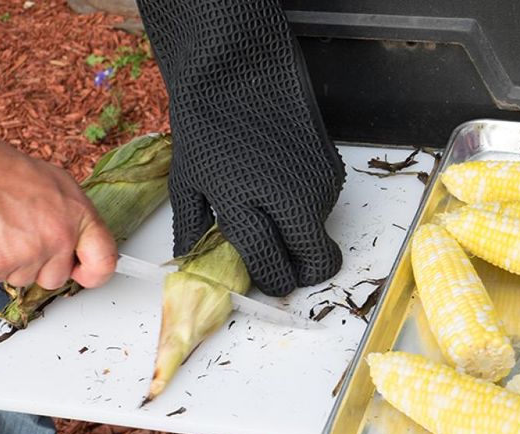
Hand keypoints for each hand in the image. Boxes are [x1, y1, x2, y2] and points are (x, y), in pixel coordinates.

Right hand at [0, 130, 116, 288]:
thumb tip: (83, 244)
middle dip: (42, 265)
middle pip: (56, 278)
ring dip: (14, 262)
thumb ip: (76, 220)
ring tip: (5, 229)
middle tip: (26, 236)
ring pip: (24, 279)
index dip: (93, 273)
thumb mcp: (61, 187)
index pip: (104, 263)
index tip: (84, 271)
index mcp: (80, 218)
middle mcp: (58, 238)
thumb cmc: (9, 173)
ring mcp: (27, 254)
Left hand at [138, 0, 344, 296]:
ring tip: (273, 203)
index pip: (274, 270)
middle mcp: (292, 200)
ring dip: (302, 234)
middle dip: (301, 271)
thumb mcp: (187, 178)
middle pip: (317, 265)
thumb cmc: (205, 120)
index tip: (266, 276)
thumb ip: (193, 229)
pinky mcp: (332, 169)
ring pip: (321, 235)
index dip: (271, 281)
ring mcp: (318, 184)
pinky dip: (309, 207)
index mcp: (248, 206)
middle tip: (283, 261)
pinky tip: (284, 180)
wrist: (237, 66)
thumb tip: (190, 264)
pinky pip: (326, 207)